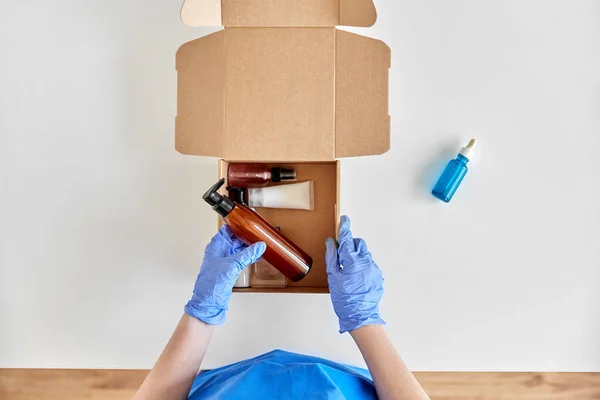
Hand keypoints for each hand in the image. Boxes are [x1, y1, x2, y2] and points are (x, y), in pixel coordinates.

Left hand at [184, 225, 265, 324]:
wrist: (209, 301)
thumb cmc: (212, 283)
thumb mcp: (234, 264)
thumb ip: (248, 254)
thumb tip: (259, 246)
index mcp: (216, 245)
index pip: (228, 229)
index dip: (238, 225)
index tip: (249, 223)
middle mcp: (219, 251)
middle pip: (235, 238)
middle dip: (246, 236)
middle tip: (259, 234)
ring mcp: (224, 260)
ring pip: (238, 249)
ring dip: (249, 247)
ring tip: (261, 244)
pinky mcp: (229, 268)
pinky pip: (240, 258)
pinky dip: (248, 256)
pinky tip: (257, 256)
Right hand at [326, 215, 384, 332]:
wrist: (361, 317)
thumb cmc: (345, 300)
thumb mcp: (333, 277)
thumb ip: (332, 257)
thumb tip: (332, 243)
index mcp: (353, 261)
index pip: (349, 238)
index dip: (345, 228)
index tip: (344, 220)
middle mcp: (367, 262)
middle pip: (359, 244)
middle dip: (350, 245)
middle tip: (340, 256)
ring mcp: (374, 269)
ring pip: (364, 254)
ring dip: (356, 256)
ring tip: (347, 270)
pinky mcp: (377, 276)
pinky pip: (369, 264)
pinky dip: (361, 265)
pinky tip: (355, 278)